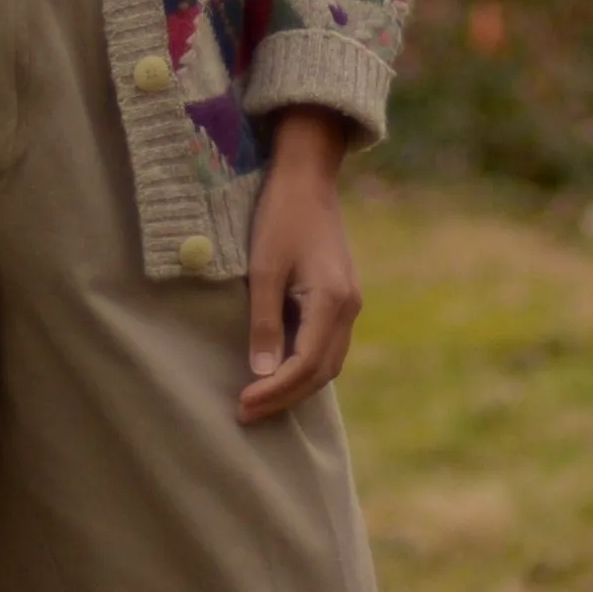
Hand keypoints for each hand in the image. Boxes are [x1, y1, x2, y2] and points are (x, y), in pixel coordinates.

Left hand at [239, 107, 361, 424]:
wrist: (307, 179)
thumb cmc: (280, 217)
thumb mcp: (263, 268)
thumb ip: (263, 321)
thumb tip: (260, 373)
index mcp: (331, 300)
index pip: (306, 365)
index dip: (275, 391)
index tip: (243, 404)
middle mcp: (348, 307)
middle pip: (321, 371)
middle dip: (285, 396)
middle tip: (246, 412)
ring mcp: (349, 303)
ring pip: (328, 362)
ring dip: (296, 385)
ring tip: (258, 400)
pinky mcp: (341, 297)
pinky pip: (327, 344)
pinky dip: (305, 365)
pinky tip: (278, 371)